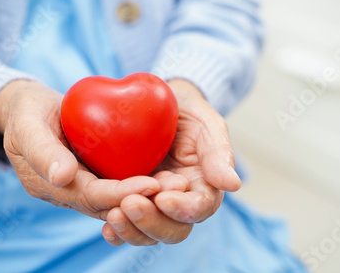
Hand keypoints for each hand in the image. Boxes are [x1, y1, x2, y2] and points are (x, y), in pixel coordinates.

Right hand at [0, 80, 160, 219]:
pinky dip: (140, 182)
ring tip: (177, 185)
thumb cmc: (26, 112)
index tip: (151, 184)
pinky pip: (118, 183)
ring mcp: (81, 185)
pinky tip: (165, 174)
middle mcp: (67, 193)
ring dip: (146, 195)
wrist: (28, 108)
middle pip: (108, 204)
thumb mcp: (27, 124)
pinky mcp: (93, 175)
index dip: (121, 193)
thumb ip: (42, 150)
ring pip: (117, 199)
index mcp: (48, 186)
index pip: (90, 196)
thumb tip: (62, 177)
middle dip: (142, 199)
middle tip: (175, 188)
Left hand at [102, 79, 240, 245]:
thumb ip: (218, 154)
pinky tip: (107, 228)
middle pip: (173, 230)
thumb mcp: (207, 125)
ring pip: (148, 233)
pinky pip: (126, 225)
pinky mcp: (130, 201)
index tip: (163, 198)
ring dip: (132, 230)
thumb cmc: (188, 114)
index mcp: (203, 188)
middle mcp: (179, 203)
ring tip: (113, 215)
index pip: (198, 209)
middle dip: (152, 222)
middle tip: (130, 204)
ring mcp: (154, 205)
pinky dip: (117, 232)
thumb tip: (233, 185)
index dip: (183, 209)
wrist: (159, 105)